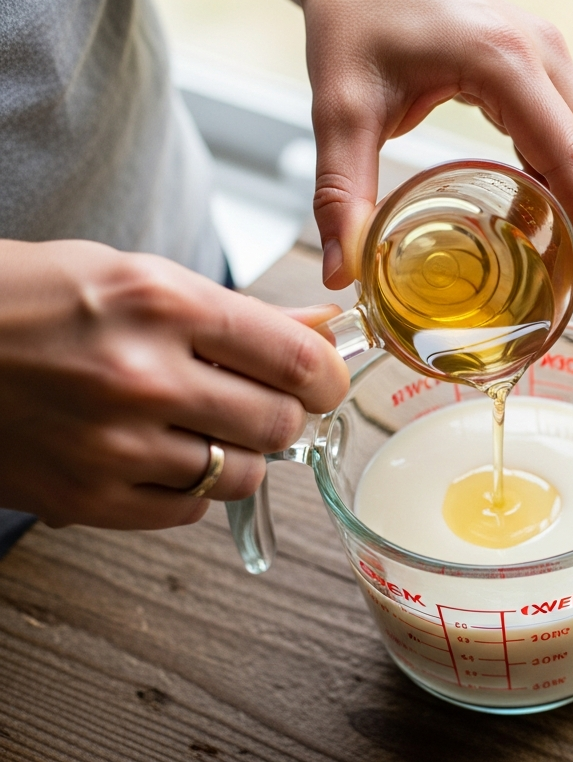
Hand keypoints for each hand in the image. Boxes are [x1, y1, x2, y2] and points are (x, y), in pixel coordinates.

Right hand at [0, 240, 348, 528]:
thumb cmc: (29, 301)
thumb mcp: (137, 278)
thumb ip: (238, 314)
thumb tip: (323, 332)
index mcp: (162, 304)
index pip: (297, 359)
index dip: (326, 376)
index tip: (322, 380)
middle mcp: (142, 375)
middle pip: (279, 423)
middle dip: (285, 416)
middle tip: (264, 403)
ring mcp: (112, 444)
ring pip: (242, 474)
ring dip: (238, 454)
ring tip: (202, 426)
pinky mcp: (85, 497)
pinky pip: (187, 512)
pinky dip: (189, 489)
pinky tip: (161, 454)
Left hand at [301, 0, 572, 301]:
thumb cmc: (353, 22)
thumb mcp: (342, 108)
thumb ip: (342, 192)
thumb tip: (342, 272)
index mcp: (504, 61)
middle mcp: (543, 52)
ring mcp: (549, 53)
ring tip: (568, 265)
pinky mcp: (542, 60)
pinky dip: (571, 180)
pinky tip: (546, 219)